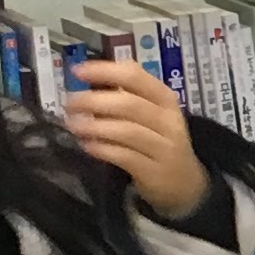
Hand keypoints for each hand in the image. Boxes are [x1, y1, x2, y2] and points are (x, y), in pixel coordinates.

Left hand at [63, 57, 211, 221]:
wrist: (185, 184)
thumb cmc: (159, 141)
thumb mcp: (152, 114)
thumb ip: (127, 94)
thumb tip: (89, 77)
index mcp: (165, 99)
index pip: (135, 76)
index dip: (104, 71)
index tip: (77, 71)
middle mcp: (167, 121)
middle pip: (129, 104)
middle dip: (94, 101)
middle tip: (70, 104)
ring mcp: (163, 148)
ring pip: (127, 131)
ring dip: (95, 127)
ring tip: (73, 125)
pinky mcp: (154, 172)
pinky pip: (124, 156)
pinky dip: (102, 149)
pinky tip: (87, 145)